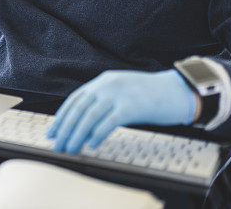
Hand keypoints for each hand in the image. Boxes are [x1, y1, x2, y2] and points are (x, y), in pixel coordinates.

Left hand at [46, 70, 197, 153]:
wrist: (177, 90)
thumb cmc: (149, 96)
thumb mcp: (122, 92)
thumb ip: (103, 103)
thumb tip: (84, 127)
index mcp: (103, 81)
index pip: (75, 99)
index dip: (61, 117)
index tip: (53, 131)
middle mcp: (107, 85)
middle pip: (78, 109)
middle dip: (65, 129)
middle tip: (57, 145)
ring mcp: (119, 94)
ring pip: (89, 116)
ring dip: (76, 135)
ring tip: (70, 149)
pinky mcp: (131, 106)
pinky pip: (108, 122)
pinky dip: (97, 134)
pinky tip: (92, 144)